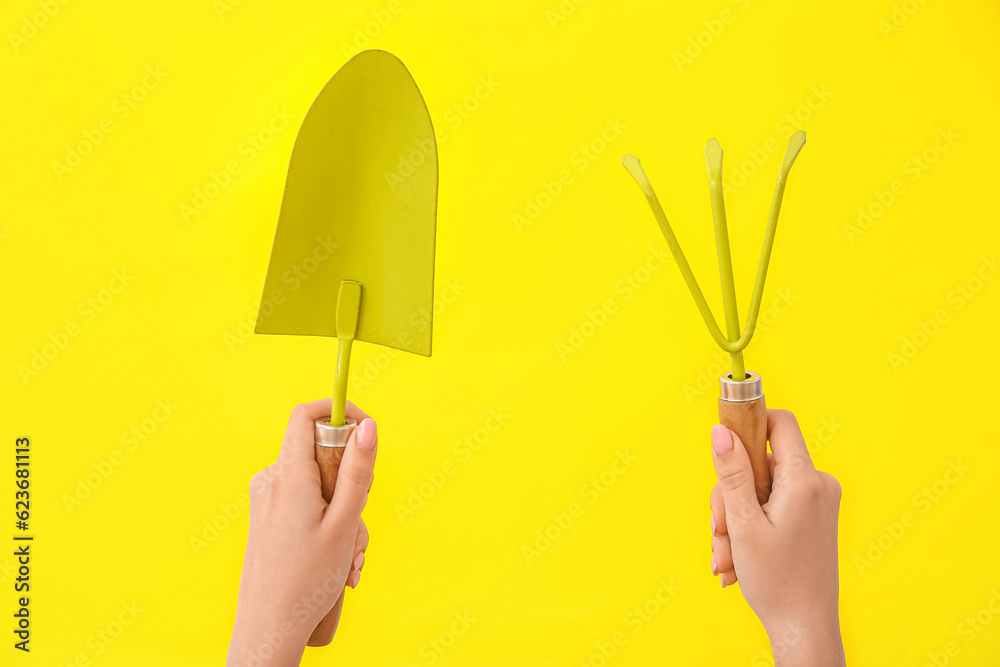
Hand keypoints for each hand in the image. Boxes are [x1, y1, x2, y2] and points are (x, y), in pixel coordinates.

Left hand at [227, 399, 377, 666]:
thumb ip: (358, 470)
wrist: (268, 629)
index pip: (307, 415)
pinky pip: (307, 504)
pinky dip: (328, 524)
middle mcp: (271, 481)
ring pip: (319, 485)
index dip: (339, 413)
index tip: (366, 431)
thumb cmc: (306, 581)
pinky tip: (336, 561)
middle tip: (359, 522)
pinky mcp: (267, 517)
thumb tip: (367, 425)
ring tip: (348, 557)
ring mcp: (267, 500)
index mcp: (288, 475)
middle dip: (351, 484)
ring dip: (344, 514)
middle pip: (321, 455)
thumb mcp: (345, 523)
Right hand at [709, 409, 844, 666]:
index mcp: (805, 481)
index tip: (724, 445)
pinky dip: (751, 525)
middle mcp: (818, 485)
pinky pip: (773, 504)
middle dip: (731, 493)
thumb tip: (721, 431)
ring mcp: (818, 502)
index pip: (780, 423)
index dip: (749, 424)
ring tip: (728, 554)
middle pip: (761, 461)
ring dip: (736, 517)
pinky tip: (739, 557)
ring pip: (761, 487)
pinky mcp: (814, 516)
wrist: (805, 627)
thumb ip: (732, 473)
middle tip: (720, 529)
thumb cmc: (776, 582)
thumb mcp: (743, 523)